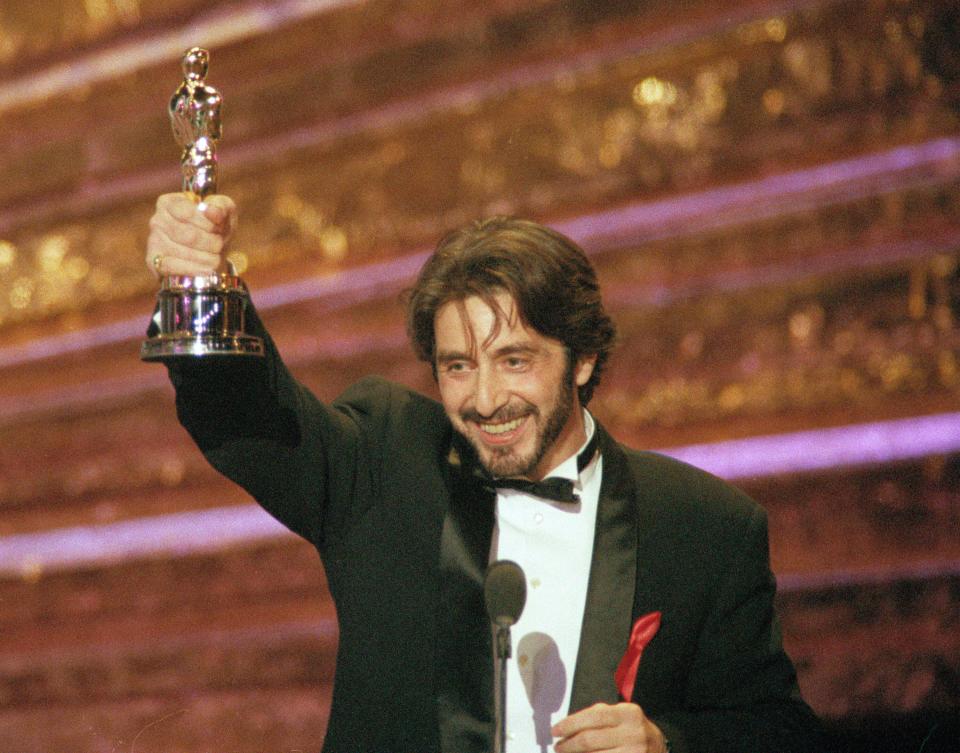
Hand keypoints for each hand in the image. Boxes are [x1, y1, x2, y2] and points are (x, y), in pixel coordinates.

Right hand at [145, 192, 237, 277]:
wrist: (214, 252)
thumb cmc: (216, 227)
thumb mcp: (224, 211)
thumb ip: (220, 206)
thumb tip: (211, 211)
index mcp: (170, 202)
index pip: (188, 213)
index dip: (209, 224)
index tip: (219, 228)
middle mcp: (157, 220)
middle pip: (189, 235)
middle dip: (212, 242)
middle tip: (219, 244)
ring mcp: (154, 242)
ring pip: (187, 253)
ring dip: (209, 257)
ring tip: (215, 256)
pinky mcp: (155, 263)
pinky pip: (173, 268)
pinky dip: (195, 270)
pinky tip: (208, 270)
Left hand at [552, 702, 666, 752]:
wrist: (659, 747)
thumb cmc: (631, 729)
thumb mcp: (620, 715)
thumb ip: (595, 716)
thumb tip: (566, 727)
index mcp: (628, 714)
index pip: (593, 717)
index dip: (570, 724)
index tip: (555, 731)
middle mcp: (633, 734)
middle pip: (590, 740)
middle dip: (568, 745)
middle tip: (558, 747)